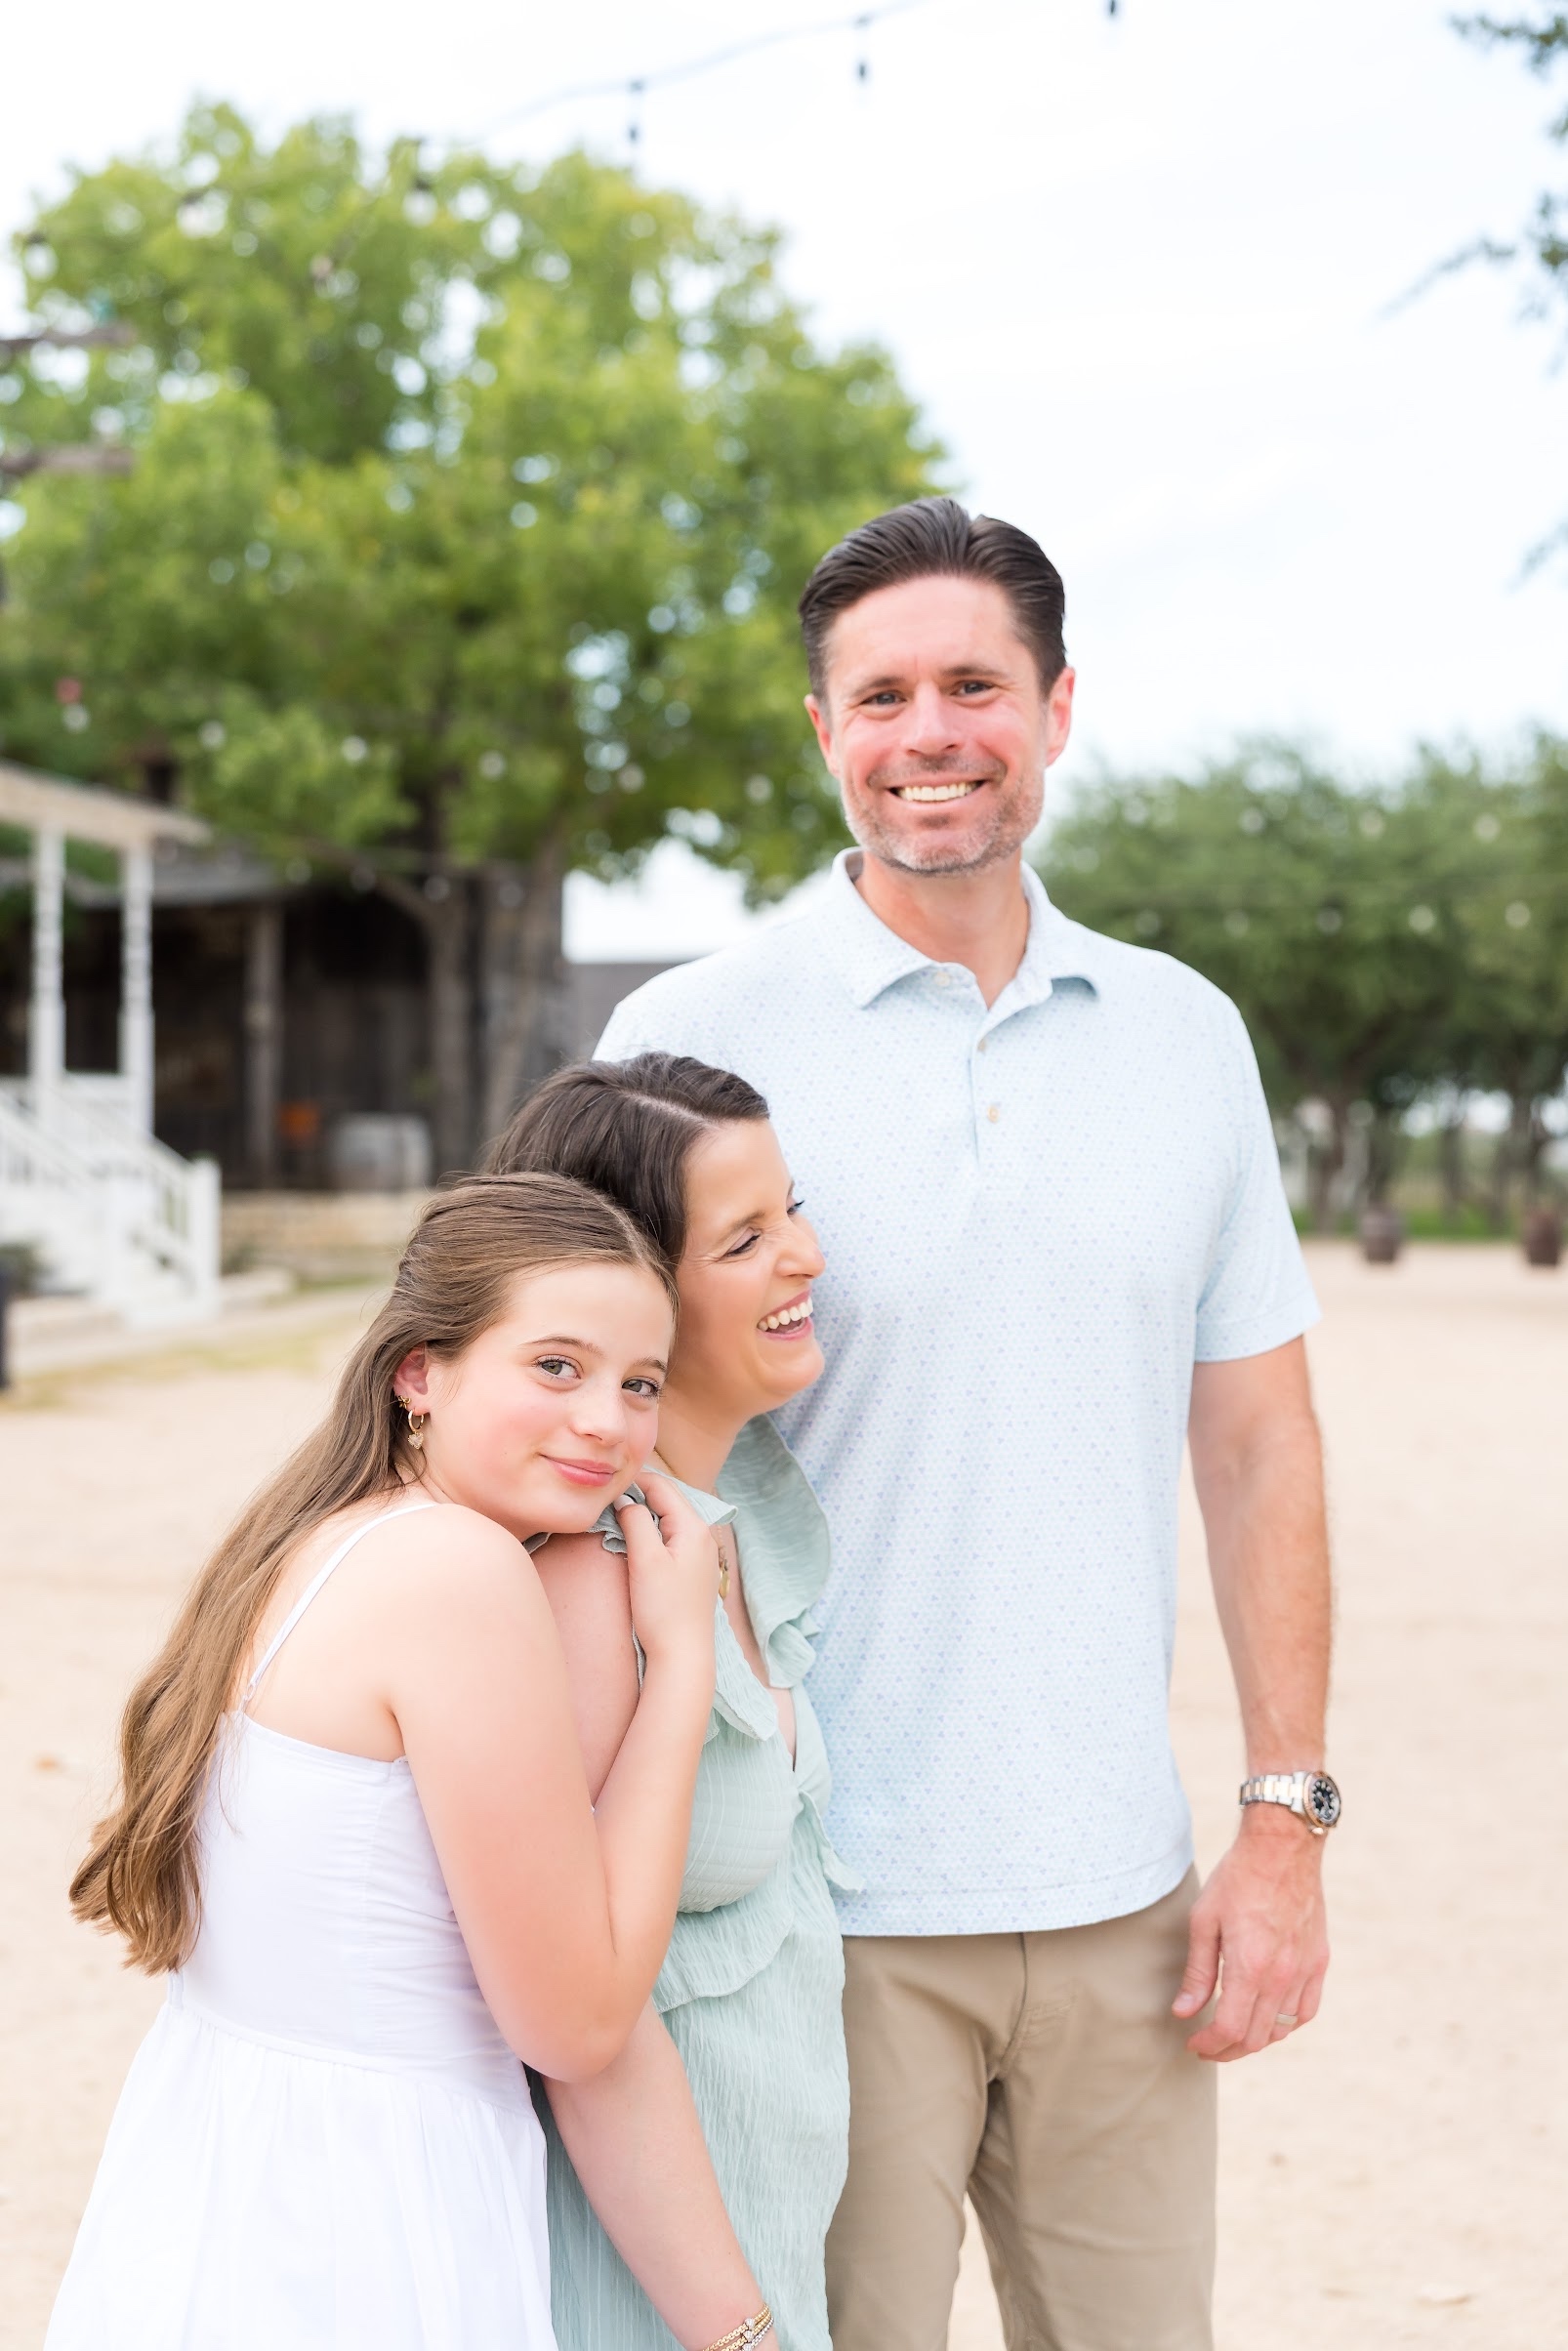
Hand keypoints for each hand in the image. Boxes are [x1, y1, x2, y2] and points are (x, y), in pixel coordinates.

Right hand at [616, 1472, 720, 1672]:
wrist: (683, 1655)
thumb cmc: (664, 1610)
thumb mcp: (646, 1560)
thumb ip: (636, 1522)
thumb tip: (625, 1499)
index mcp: (693, 1528)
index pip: (662, 1486)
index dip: (634, 1479)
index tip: (606, 1478)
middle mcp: (702, 1536)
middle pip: (668, 1499)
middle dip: (639, 1491)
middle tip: (608, 1490)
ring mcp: (699, 1554)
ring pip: (669, 1518)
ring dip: (645, 1510)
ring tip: (618, 1508)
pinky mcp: (692, 1570)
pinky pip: (671, 1536)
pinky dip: (653, 1529)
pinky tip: (636, 1535)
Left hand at [1173, 1809, 1329, 2060]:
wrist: (1282, 1848)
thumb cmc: (1237, 1879)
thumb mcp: (1204, 1920)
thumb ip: (1197, 1972)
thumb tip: (1184, 2012)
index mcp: (1250, 1967)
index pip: (1230, 2029)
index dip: (1209, 2045)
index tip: (1193, 2044)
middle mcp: (1281, 1976)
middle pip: (1255, 2038)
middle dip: (1227, 2049)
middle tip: (1207, 2045)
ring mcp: (1304, 1971)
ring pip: (1281, 2030)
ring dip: (1255, 2040)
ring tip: (1233, 2033)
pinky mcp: (1318, 1962)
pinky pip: (1305, 2011)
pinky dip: (1285, 2024)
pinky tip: (1269, 2019)